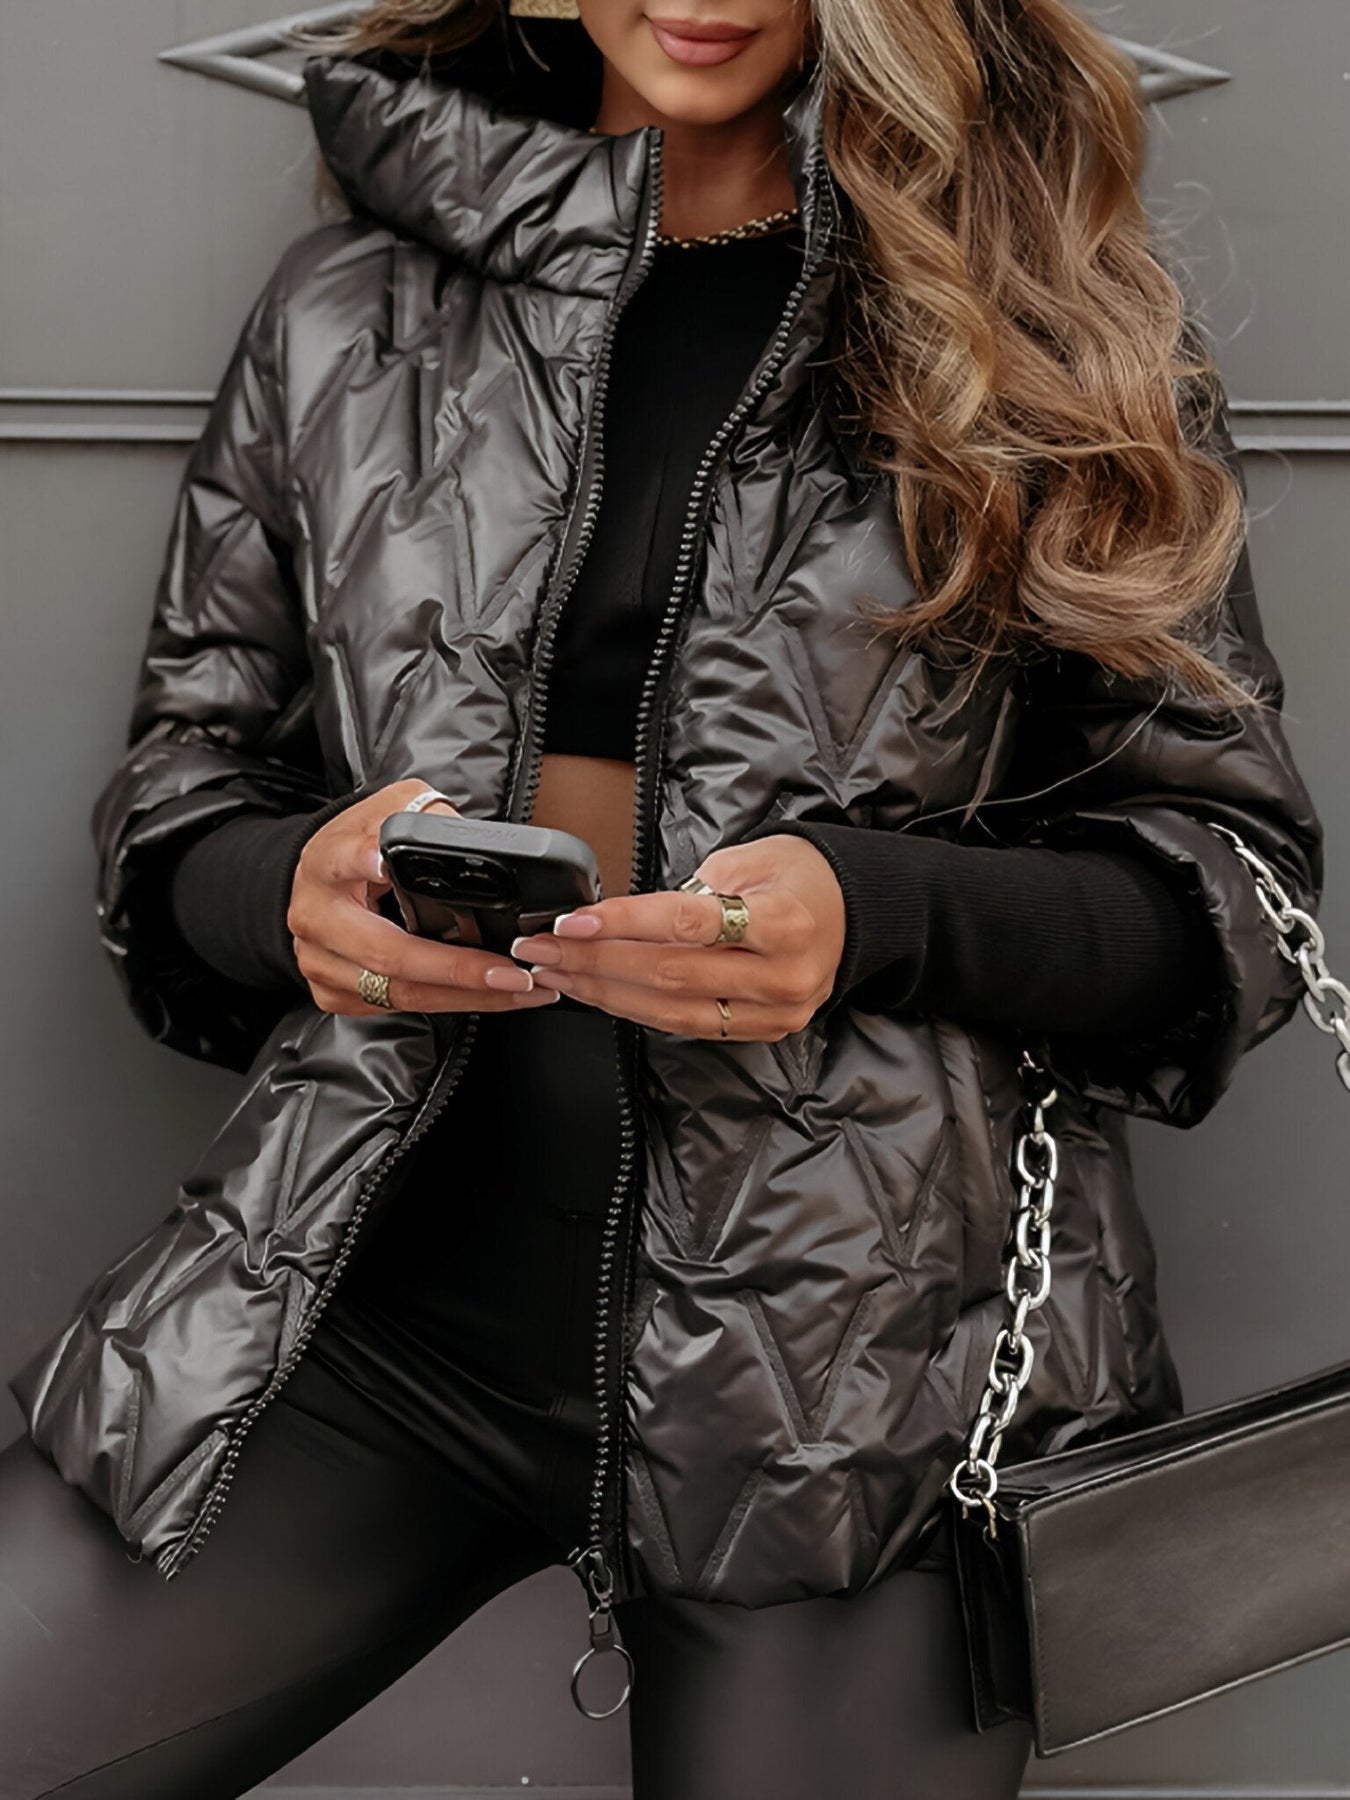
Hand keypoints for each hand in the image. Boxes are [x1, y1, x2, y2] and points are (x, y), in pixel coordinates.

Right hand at [287, 779, 560, 1015]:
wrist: (317, 883)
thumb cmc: (358, 845)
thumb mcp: (389, 811)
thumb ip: (427, 816)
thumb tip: (475, 842)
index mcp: (326, 864)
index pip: (343, 859)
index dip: (362, 860)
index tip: (384, 863)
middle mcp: (317, 918)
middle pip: (387, 952)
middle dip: (456, 967)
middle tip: (509, 970)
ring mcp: (322, 963)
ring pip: (399, 991)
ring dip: (466, 996)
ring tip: (518, 989)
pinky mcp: (335, 994)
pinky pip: (399, 1007)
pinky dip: (451, 1004)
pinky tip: (489, 997)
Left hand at [508, 835, 845, 1039]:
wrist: (853, 912)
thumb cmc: (800, 878)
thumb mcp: (750, 859)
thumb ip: (691, 891)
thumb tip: (619, 918)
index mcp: (784, 921)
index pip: (688, 924)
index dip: (623, 923)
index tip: (572, 922)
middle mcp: (783, 975)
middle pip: (671, 974)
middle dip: (596, 962)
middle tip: (544, 949)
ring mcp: (775, 1012)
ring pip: (672, 1012)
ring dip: (605, 994)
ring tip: (558, 974)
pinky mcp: (762, 1031)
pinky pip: (687, 1027)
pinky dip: (636, 1010)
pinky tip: (599, 993)